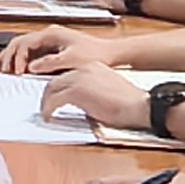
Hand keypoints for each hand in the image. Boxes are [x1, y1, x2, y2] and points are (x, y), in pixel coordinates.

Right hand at [0, 25, 119, 76]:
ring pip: (23, 48)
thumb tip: (31, 67)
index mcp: (51, 34)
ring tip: (2, 70)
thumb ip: (50, 63)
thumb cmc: (95, 54)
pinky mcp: (53, 49)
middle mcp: (48, 35)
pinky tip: (17, 71)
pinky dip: (21, 61)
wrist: (111, 53)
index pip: (24, 42)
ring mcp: (50, 42)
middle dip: (7, 56)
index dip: (16, 57)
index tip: (15, 71)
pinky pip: (31, 54)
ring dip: (12, 58)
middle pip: (19, 42)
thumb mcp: (72, 60)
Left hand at [43, 64, 159, 135]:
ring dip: (46, 103)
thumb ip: (92, 89)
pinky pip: (54, 101)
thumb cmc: (129, 103)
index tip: (54, 96)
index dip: (58, 87)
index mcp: (92, 66)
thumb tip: (80, 101)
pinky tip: (49, 117)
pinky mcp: (76, 92)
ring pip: (51, 89)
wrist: (138, 105)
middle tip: (46, 106)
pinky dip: (49, 110)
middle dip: (48, 95)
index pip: (67, 74)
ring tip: (46, 113)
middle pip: (55, 81)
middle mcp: (83, 69)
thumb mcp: (108, 89)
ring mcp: (78, 78)